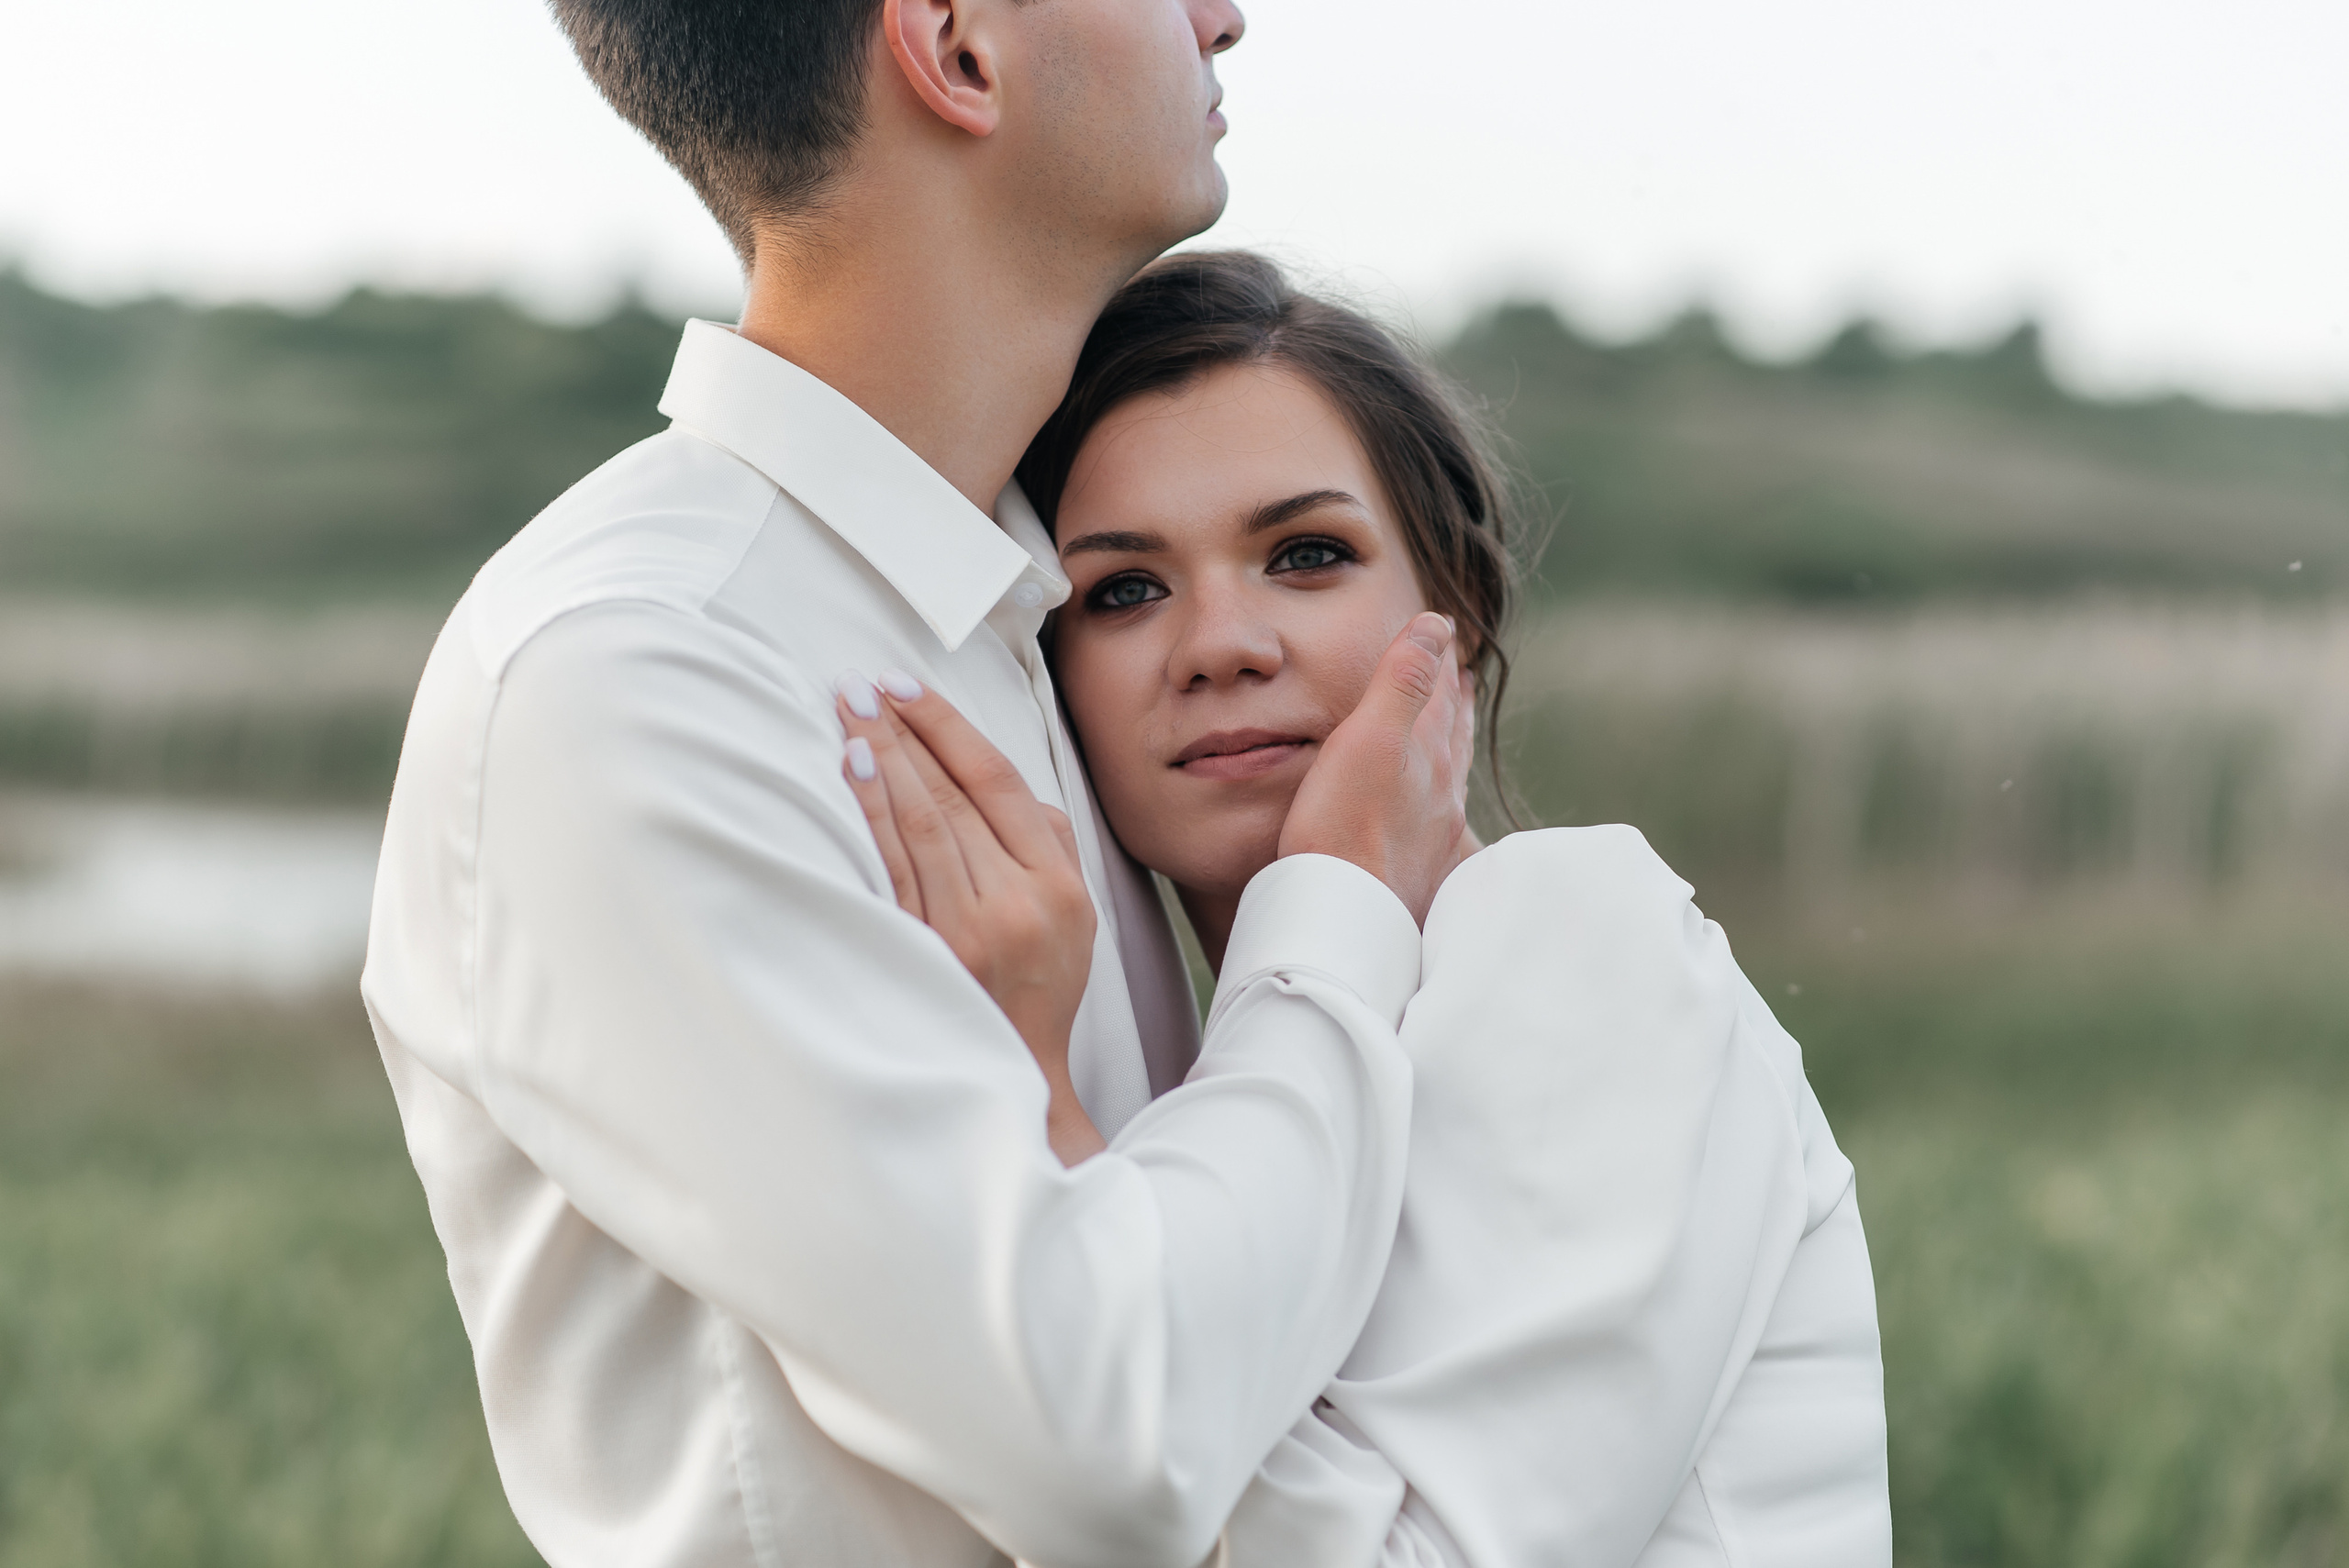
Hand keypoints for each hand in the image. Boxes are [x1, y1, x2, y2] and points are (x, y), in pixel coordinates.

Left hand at [836, 671, 1106, 1165]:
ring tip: (847, 713)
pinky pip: (891, 873)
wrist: (1014, 1074)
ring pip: (918, 827)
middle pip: (950, 797)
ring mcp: (965, 933)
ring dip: (878, 761)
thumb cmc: (1041, 983)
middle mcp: (1013, 905)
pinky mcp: (923, 957)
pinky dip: (869, 818)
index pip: (996, 782)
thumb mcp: (1075, 912)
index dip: (948, 727)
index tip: (907, 685)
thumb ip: (1047, 840)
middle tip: (859, 684)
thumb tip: (993, 775)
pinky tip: (849, 776)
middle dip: (901, 731)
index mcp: (1057, 885)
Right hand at [1278, 612, 1475, 924]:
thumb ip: (1404, 679)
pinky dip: (1437, 808)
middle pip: (1453, 738)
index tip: (1447, 640)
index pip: (1440, 697)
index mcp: (1429, 756)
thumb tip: (1437, 626)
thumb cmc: (1344, 826)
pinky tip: (1434, 823)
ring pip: (1449, 783)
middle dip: (1453, 705)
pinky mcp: (1418, 875)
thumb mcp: (1371, 735)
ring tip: (1451, 740)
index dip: (1441, 664)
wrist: (1344, 915)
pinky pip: (1435, 828)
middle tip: (1460, 683)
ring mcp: (1433, 838)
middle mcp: (1441, 796)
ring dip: (1451, 752)